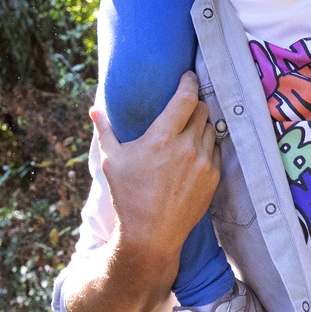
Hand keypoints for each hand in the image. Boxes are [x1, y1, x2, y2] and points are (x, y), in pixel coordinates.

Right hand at [94, 74, 219, 257]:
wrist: (151, 235)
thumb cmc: (128, 197)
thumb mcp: (111, 161)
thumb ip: (104, 131)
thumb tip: (94, 110)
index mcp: (162, 138)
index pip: (186, 97)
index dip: (190, 82)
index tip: (188, 76)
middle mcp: (187, 147)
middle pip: (202, 109)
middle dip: (194, 104)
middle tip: (184, 107)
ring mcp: (203, 163)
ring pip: (211, 129)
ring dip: (201, 125)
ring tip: (188, 131)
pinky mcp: (213, 177)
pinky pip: (216, 150)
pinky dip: (207, 146)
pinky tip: (193, 153)